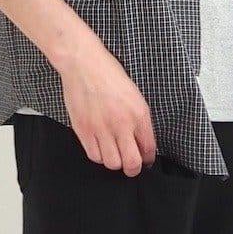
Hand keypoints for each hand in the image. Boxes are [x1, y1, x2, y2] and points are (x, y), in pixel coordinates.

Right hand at [57, 35, 157, 175]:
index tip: (145, 160)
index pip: (149, 149)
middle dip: (134, 168)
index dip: (148, 159)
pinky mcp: (84, 130)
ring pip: (112, 163)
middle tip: (131, 165)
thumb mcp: (134, 95)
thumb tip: (142, 142)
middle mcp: (122, 124)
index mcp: (139, 114)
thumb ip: (139, 120)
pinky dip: (99, 155)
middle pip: (132, 163)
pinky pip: (94, 155)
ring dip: (115, 162)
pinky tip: (100, 146)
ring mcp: (101, 128)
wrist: (84, 64)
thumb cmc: (109, 74)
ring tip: (114, 153)